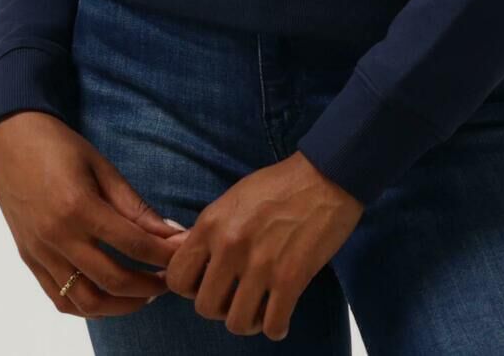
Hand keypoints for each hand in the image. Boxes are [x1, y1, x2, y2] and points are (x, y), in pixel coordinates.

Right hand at [0, 110, 183, 316]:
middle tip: (172, 279)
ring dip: (121, 306)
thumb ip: (135, 206)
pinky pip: (60, 299)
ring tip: (145, 294)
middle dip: (150, 286)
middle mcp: (58, 237)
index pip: (133, 244)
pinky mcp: (30, 260)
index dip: (165, 254)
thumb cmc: (60, 147)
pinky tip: (110, 296)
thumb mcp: (102, 167)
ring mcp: (40, 253)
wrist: (9, 141)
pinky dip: (88, 307)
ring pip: (86, 302)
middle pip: (113, 280)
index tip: (185, 254)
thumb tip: (171, 233)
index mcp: (79, 207)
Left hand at [161, 151, 363, 340]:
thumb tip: (187, 256)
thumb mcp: (233, 198)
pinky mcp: (291, 278)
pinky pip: (273, 326)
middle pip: (205, 307)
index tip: (208, 284)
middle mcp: (231, 245)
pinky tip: (281, 314)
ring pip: (236, 323)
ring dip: (248, 320)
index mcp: (212, 223)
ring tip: (260, 307)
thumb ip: (210, 230)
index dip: (191, 288)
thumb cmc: (279, 185)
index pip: (177, 278)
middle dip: (220, 307)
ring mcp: (260, 264)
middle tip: (237, 296)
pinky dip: (276, 327)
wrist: (326, 175)